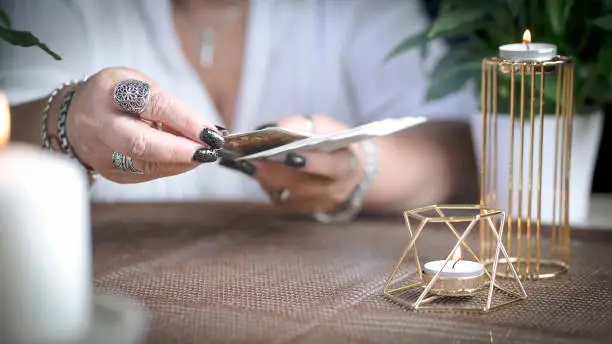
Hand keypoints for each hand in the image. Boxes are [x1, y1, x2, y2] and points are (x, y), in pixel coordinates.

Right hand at [65, 67, 225, 182]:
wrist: (74, 117)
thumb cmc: (114, 97)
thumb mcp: (139, 84)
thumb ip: (169, 106)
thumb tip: (205, 130)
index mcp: (111, 91)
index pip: (153, 105)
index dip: (185, 120)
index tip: (211, 132)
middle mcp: (101, 124)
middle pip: (140, 143)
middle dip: (180, 151)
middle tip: (208, 151)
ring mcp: (102, 152)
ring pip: (147, 164)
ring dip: (182, 162)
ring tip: (204, 154)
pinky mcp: (111, 173)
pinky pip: (148, 174)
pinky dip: (172, 167)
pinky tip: (186, 160)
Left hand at [252, 115, 363, 213]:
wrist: (347, 168)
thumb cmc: (332, 142)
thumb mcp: (324, 126)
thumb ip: (303, 126)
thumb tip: (278, 130)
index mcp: (347, 165)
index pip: (332, 167)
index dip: (312, 163)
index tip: (288, 155)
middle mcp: (335, 189)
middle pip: (303, 185)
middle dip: (276, 172)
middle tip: (253, 159)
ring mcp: (319, 204)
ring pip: (289, 195)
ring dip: (266, 179)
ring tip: (248, 163)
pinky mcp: (304, 210)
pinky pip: (282, 200)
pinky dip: (268, 185)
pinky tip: (256, 172)